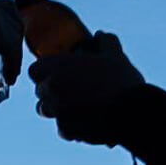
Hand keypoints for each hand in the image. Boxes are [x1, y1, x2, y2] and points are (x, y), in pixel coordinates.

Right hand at [0, 0, 24, 83]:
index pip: (0, 5)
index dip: (8, 21)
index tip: (7, 39)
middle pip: (13, 16)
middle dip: (17, 35)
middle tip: (12, 56)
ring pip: (15, 36)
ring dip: (16, 54)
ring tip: (10, 73)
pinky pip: (13, 52)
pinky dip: (13, 66)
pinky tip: (9, 79)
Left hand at [29, 31, 145, 144]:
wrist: (131, 111)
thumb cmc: (121, 80)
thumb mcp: (115, 55)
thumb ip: (105, 42)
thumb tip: (100, 35)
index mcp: (58, 66)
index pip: (34, 70)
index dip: (44, 72)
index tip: (55, 74)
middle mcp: (52, 88)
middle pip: (40, 91)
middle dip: (50, 91)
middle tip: (68, 91)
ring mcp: (57, 110)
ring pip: (46, 111)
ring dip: (57, 109)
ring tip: (74, 108)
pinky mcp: (67, 129)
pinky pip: (62, 129)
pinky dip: (71, 127)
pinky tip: (84, 123)